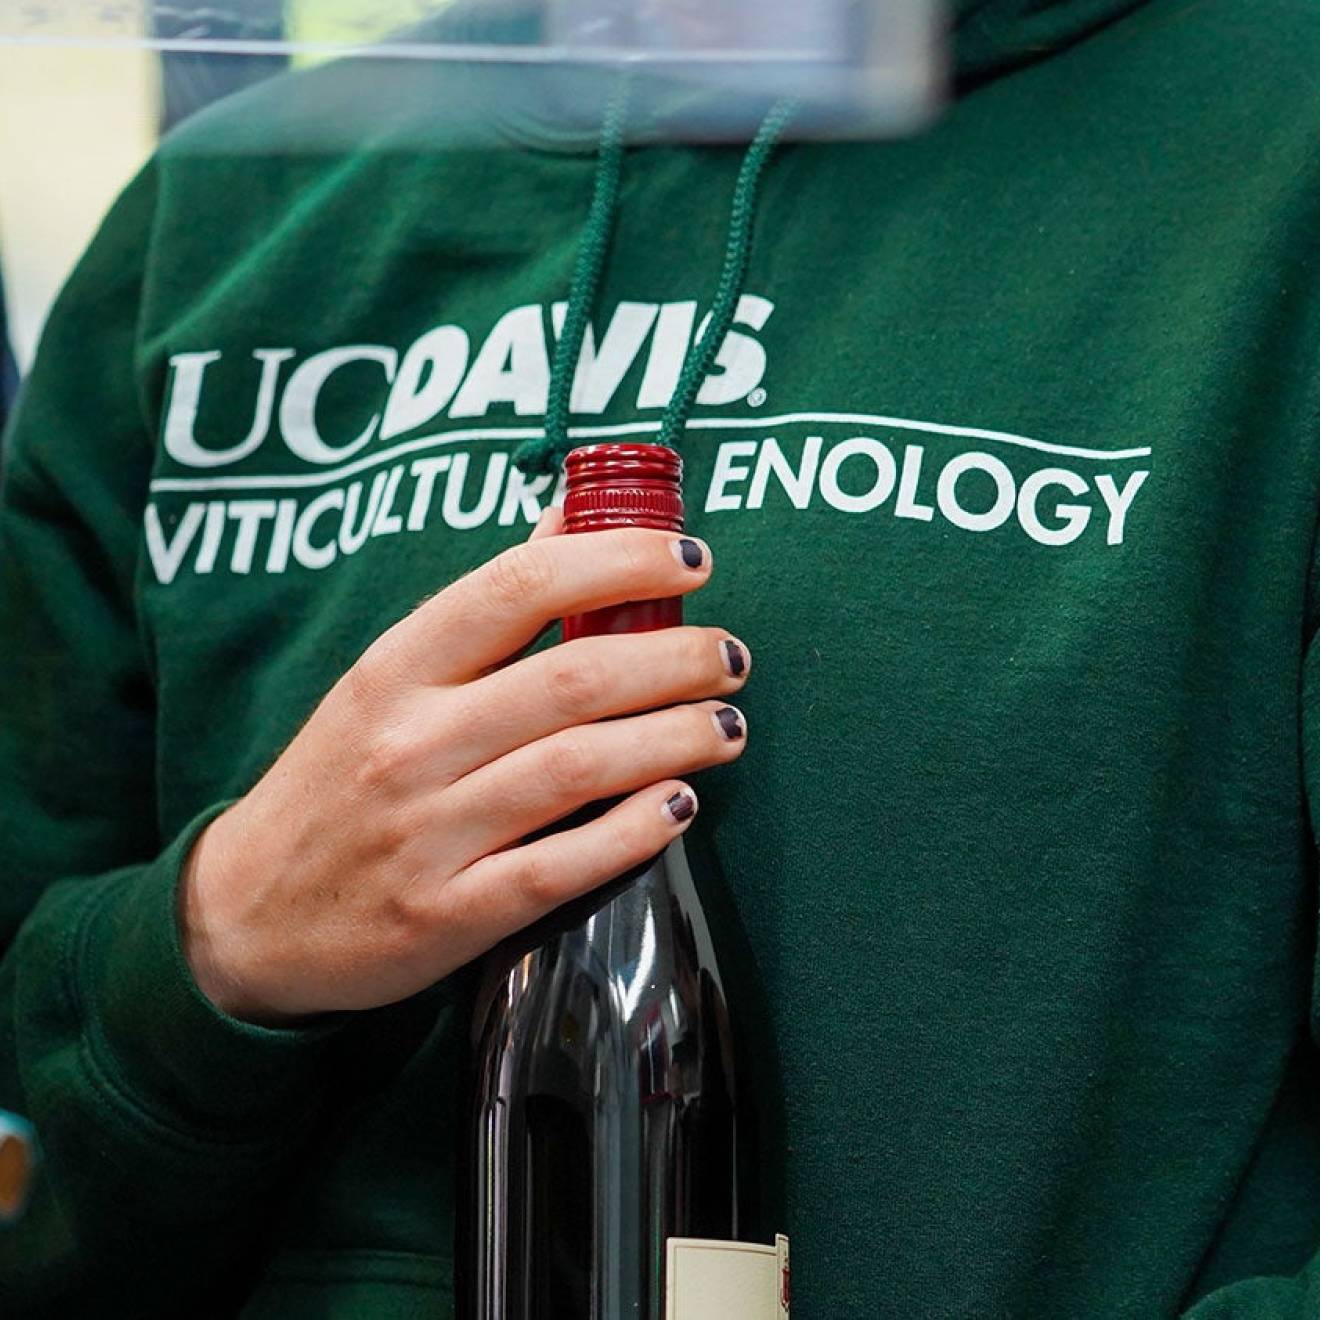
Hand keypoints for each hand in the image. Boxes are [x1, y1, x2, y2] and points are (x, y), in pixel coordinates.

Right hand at [179, 513, 750, 1022]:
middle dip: (674, 659)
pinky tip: (679, 806)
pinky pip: (559, 866)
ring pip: (577, 768)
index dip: (616, 562)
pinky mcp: (447, 915)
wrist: (249, 915)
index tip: (691, 560)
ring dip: (674, 739)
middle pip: (569, 680)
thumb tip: (572, 518)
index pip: (516, 586)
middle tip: (729, 657)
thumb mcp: (386, 681)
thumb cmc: (338, 780)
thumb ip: (484, 608)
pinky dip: (632, 832)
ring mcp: (426, 833)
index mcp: (393, 670)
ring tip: (727, 726)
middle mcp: (407, 743)